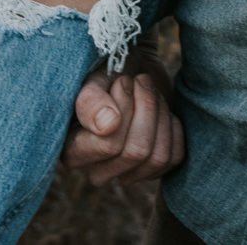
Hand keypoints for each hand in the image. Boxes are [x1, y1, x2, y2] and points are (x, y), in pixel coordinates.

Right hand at [62, 53, 185, 186]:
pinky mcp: (153, 170)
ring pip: (157, 157)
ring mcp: (125, 174)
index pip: (109, 145)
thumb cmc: (107, 72)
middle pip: (136, 152)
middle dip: (146, 108)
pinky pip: (173, 157)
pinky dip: (172, 126)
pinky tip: (160, 111)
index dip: (124, 108)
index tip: (123, 81)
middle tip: (140, 82)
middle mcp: (96, 171)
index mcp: (72, 151)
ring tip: (150, 93)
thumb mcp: (94, 79)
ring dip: (160, 115)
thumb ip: (91, 100)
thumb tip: (107, 126)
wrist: (134, 70)